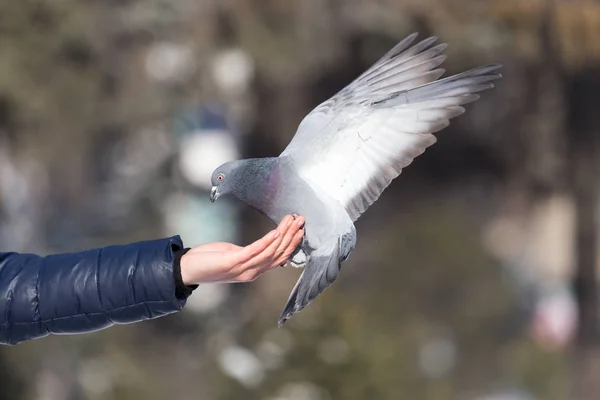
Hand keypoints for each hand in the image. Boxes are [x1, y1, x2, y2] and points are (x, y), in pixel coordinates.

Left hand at [180, 215, 304, 283]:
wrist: (187, 270)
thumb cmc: (208, 261)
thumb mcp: (233, 256)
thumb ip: (249, 253)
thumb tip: (262, 245)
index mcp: (254, 271)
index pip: (280, 258)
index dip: (292, 243)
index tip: (301, 229)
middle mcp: (252, 272)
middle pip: (279, 253)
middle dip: (292, 235)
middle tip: (301, 220)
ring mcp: (244, 268)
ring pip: (271, 251)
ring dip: (283, 234)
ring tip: (291, 220)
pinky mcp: (234, 262)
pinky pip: (256, 250)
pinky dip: (267, 240)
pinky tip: (275, 230)